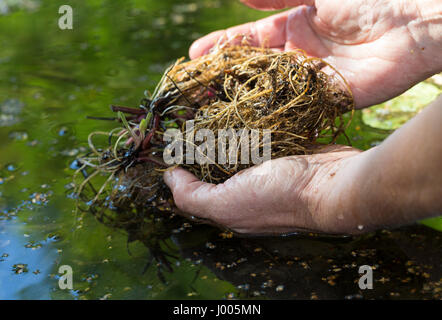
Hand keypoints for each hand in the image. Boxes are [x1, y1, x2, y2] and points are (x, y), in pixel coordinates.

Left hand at [164, 97, 441, 234]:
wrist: (334, 182)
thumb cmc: (277, 197)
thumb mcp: (225, 204)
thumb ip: (193, 196)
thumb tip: (168, 177)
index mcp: (230, 205)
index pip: (196, 186)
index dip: (180, 165)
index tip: (168, 139)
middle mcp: (246, 188)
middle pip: (215, 163)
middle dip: (199, 141)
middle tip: (185, 116)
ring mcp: (266, 168)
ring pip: (236, 145)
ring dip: (223, 127)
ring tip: (206, 104)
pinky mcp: (284, 149)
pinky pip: (259, 133)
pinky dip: (249, 121)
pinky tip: (238, 104)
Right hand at [189, 0, 441, 107]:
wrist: (415, 21)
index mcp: (291, 28)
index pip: (245, 40)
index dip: (219, 48)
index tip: (192, 59)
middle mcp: (295, 56)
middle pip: (251, 69)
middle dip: (222, 79)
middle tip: (194, 92)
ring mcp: (309, 80)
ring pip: (266, 91)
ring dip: (240, 101)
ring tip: (210, 113)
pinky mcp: (326, 99)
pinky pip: (293, 108)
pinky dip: (271, 116)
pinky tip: (247, 127)